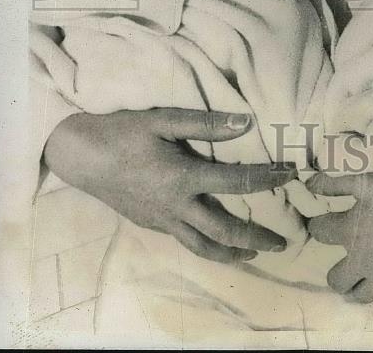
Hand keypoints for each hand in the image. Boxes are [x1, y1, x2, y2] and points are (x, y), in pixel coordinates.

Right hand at [44, 108, 296, 262]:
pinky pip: (185, 241)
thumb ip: (207, 123)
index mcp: (184, 178)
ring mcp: (162, 220)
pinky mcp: (150, 225)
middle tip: (283, 242)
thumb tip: (247, 122)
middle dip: (257, 237)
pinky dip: (207, 246)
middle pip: (224, 230)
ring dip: (232, 252)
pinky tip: (216, 240)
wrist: (81, 157)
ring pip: (203, 246)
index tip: (291, 174)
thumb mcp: (165, 120)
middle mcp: (176, 206)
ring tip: (254, 252)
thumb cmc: (124, 132)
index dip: (267, 178)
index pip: (237, 182)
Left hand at [308, 172, 372, 304]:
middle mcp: (363, 261)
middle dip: (337, 273)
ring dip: (362, 288)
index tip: (321, 223)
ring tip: (368, 278)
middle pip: (337, 280)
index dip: (318, 226)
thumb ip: (336, 183)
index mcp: (350, 232)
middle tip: (345, 264)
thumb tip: (309, 185)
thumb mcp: (368, 180)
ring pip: (363, 296)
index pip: (319, 232)